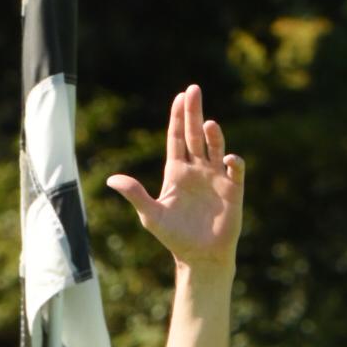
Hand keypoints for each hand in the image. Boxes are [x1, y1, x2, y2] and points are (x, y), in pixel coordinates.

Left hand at [107, 86, 243, 272]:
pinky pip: (235, 170)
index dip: (177, 117)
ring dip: (213, 135)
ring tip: (208, 124)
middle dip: (194, 112)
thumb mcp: (151, 215)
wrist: (200, 257)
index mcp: (176, 171)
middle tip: (194, 89)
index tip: (179, 96)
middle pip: (195, 135)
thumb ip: (135, 194)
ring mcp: (216, 177)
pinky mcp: (233, 190)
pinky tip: (228, 158)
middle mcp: (197, 169)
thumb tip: (111, 179)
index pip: (177, 138)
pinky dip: (234, 162)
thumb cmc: (174, 237)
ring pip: (215, 148)